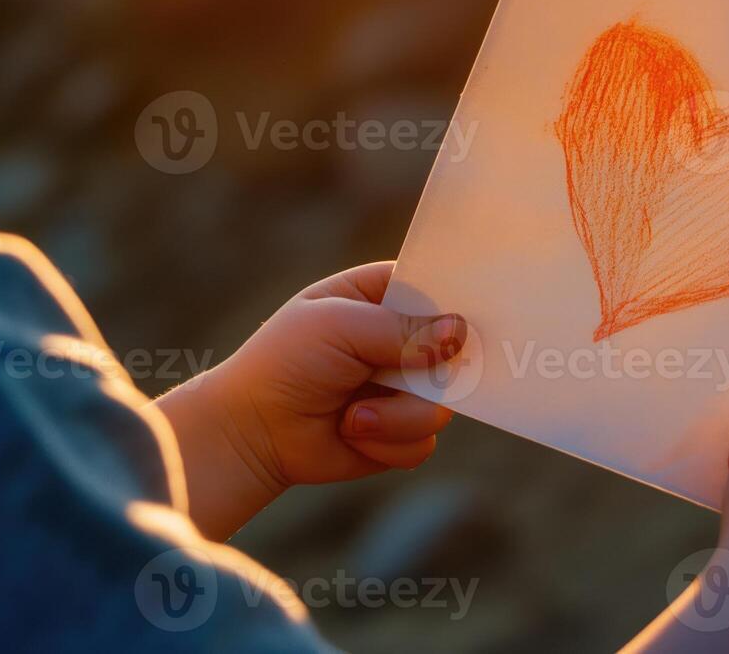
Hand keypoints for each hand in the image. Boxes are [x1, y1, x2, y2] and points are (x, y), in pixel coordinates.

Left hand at [156, 262, 465, 539]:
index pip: (437, 287)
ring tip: (354, 413)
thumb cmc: (285, 362)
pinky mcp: (399, 431)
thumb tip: (460, 334)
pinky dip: (388, 441)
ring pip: (443, 403)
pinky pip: (424, 440)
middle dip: (438, 368)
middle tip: (417, 373)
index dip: (459, 299)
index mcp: (381, 297)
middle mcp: (399, 340)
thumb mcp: (339, 327)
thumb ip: (402, 330)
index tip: (476, 311)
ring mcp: (402, 388)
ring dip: (398, 413)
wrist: (253, 430)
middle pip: (455, 349)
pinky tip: (352, 431)